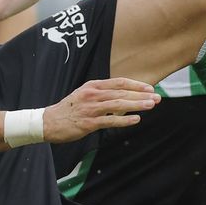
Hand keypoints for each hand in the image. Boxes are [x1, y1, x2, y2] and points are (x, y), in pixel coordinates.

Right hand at [42, 78, 158, 143]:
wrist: (48, 122)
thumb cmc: (69, 110)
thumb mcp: (84, 96)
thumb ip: (103, 95)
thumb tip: (125, 100)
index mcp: (92, 86)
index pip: (118, 82)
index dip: (135, 84)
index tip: (150, 88)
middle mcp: (92, 95)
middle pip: (121, 92)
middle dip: (141, 95)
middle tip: (157, 98)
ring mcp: (90, 108)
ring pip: (118, 104)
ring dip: (136, 105)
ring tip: (151, 106)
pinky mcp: (88, 123)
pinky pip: (110, 120)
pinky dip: (124, 119)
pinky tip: (136, 120)